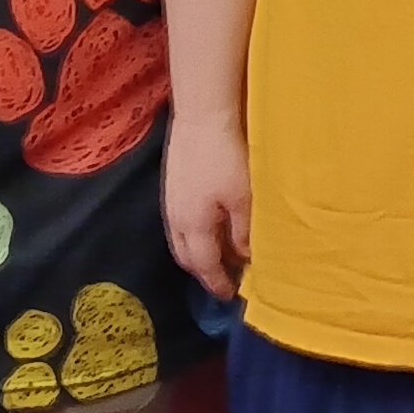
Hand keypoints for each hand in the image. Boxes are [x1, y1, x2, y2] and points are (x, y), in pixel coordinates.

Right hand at [164, 113, 251, 299]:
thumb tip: (243, 257)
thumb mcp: (242, 197)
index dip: (217, 282)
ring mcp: (170, 201)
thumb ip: (242, 231)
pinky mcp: (171, 185)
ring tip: (218, 254)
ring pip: (181, 240)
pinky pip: (179, 223)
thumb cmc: (226, 158)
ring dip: (197, 253)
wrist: (201, 117)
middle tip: (223, 278)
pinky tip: (208, 225)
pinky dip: (193, 234)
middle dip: (203, 272)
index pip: (205, 266)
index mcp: (193, 227)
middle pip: (187, 257)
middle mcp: (176, 220)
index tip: (229, 295)